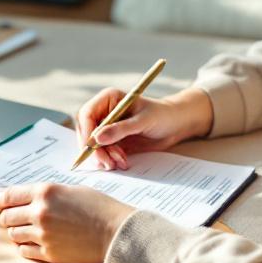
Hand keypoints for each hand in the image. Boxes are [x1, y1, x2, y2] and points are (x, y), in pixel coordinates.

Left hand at [0, 183, 135, 262]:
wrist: (116, 232)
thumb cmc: (99, 208)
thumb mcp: (71, 190)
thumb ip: (46, 194)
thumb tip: (26, 200)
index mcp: (45, 192)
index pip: (9, 195)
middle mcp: (40, 212)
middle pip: (7, 216)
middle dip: (8, 217)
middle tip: (12, 219)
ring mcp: (42, 235)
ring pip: (14, 234)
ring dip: (17, 232)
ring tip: (28, 231)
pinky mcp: (48, 254)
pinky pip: (24, 251)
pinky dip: (26, 247)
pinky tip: (34, 243)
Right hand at [76, 87, 212, 170]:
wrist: (176, 125)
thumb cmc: (162, 115)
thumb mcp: (143, 121)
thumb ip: (120, 129)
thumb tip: (97, 138)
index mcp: (108, 99)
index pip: (86, 115)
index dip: (86, 132)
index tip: (92, 147)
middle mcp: (104, 113)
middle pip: (86, 132)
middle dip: (95, 149)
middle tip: (106, 162)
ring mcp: (107, 128)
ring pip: (94, 146)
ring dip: (104, 157)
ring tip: (120, 163)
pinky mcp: (113, 141)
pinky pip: (103, 153)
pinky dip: (110, 160)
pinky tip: (123, 162)